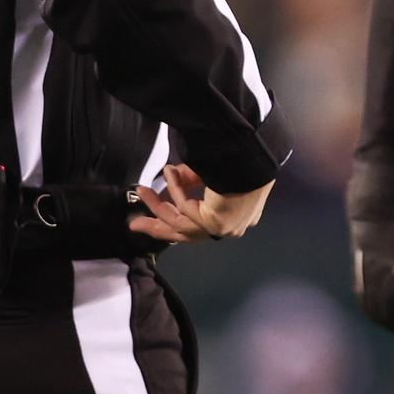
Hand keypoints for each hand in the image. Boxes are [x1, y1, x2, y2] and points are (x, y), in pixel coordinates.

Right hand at [130, 164, 271, 243]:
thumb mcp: (212, 173)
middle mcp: (231, 227)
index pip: (201, 226)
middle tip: (136, 224)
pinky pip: (184, 209)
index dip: (176, 220)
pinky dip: (175, 189)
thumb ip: (191, 178)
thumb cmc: (241, 164)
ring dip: (157, 205)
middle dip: (158, 225)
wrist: (258, 160)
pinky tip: (169, 173)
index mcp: (237, 216)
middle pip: (186, 233)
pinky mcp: (216, 225)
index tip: (158, 216)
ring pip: (180, 223)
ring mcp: (224, 229)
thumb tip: (172, 174)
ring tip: (140, 190)